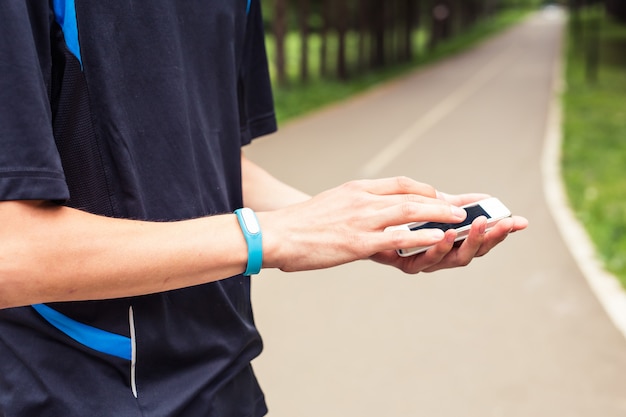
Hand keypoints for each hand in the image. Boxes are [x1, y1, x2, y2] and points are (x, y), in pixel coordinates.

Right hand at [258, 177, 472, 271]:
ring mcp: (361, 220)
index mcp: (356, 189)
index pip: (399, 182)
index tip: (440, 195)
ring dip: (439, 214)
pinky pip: (397, 236)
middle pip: (411, 194)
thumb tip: (371, 213)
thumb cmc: (300, 224)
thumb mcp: (331, 205)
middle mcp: (362, 199)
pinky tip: (439, 238)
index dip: (424, 189)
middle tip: (463, 206)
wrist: (275, 234)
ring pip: (410, 211)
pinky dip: (422, 235)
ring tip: (461, 219)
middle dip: (441, 200)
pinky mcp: (358, 242)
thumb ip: (354, 206)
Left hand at [370, 192, 528, 272]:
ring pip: (454, 259)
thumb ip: (456, 204)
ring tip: (479, 224)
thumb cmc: (398, 217)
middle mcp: (441, 256)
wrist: (360, 227)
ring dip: (469, 241)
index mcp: (451, 242)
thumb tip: (487, 199)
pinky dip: (439, 247)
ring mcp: (426, 262)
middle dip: (491, 238)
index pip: (482, 240)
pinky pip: (426, 260)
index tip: (520, 221)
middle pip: (474, 252)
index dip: (501, 232)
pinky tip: (446, 234)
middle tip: (505, 223)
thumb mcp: (431, 206)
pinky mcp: (406, 264)